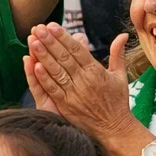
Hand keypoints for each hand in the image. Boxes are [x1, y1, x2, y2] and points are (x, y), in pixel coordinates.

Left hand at [24, 24, 135, 139]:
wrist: (115, 129)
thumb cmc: (118, 101)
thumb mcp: (120, 76)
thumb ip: (117, 54)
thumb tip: (123, 34)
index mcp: (96, 71)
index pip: (77, 50)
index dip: (64, 37)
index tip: (52, 26)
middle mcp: (84, 81)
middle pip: (64, 58)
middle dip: (50, 41)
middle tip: (38, 28)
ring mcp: (74, 94)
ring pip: (56, 71)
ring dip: (43, 56)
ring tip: (33, 41)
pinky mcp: (66, 106)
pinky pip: (53, 89)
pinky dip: (44, 78)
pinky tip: (34, 66)